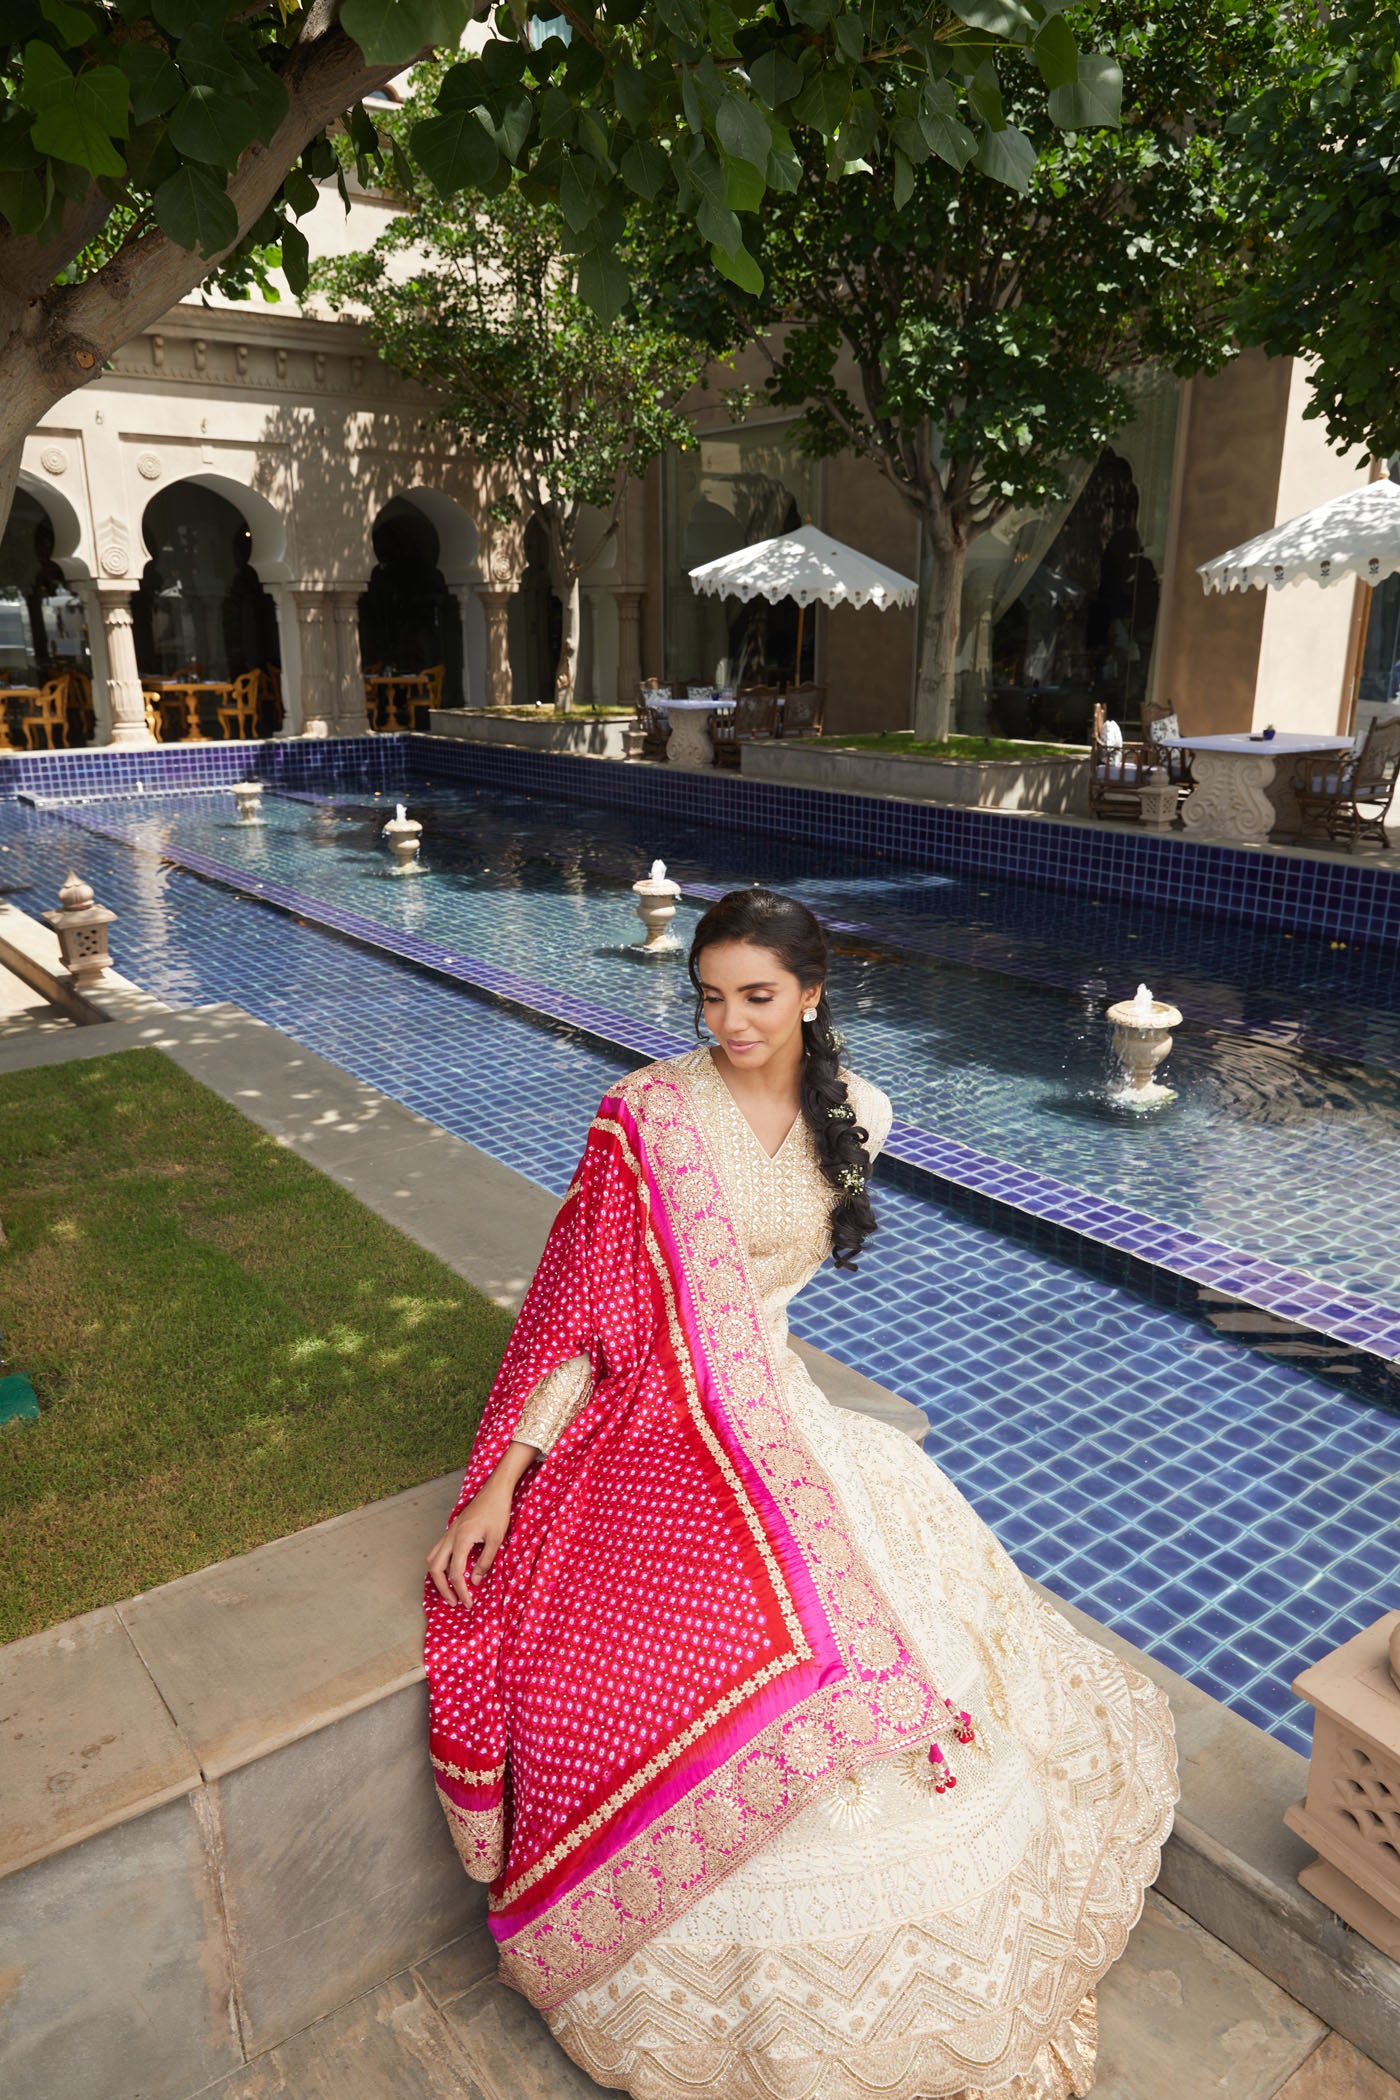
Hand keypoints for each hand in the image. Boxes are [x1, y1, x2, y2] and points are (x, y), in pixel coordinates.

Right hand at [427, 1480, 513, 1609]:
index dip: (461, 1591)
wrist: (495, 1490)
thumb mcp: (496, 1539)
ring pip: (432, 1559)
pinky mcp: (451, 1530)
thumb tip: (474, 1581)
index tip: (469, 1603)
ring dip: (437, 1576)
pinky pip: (437, 1551)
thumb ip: (485, 1562)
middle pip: (436, 1569)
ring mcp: (449, 1532)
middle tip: (455, 1602)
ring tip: (449, 1589)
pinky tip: (449, 1571)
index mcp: (461, 1539)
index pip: (455, 1573)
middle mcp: (450, 1536)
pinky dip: (439, 1565)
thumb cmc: (497, 1512)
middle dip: (443, 1588)